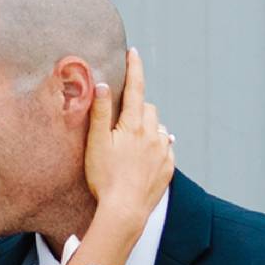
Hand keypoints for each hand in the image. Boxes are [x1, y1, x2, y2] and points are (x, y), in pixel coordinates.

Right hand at [80, 42, 168, 264]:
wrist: (125, 211)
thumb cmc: (104, 178)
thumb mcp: (96, 143)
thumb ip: (100, 112)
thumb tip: (105, 84)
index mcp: (134, 125)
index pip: (137, 88)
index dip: (135, 68)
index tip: (133, 52)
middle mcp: (153, 134)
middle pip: (149, 108)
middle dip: (138, 107)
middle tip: (122, 120)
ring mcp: (163, 152)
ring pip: (159, 128)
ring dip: (149, 128)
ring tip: (132, 143)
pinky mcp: (169, 168)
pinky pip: (166, 149)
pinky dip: (157, 146)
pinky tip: (145, 158)